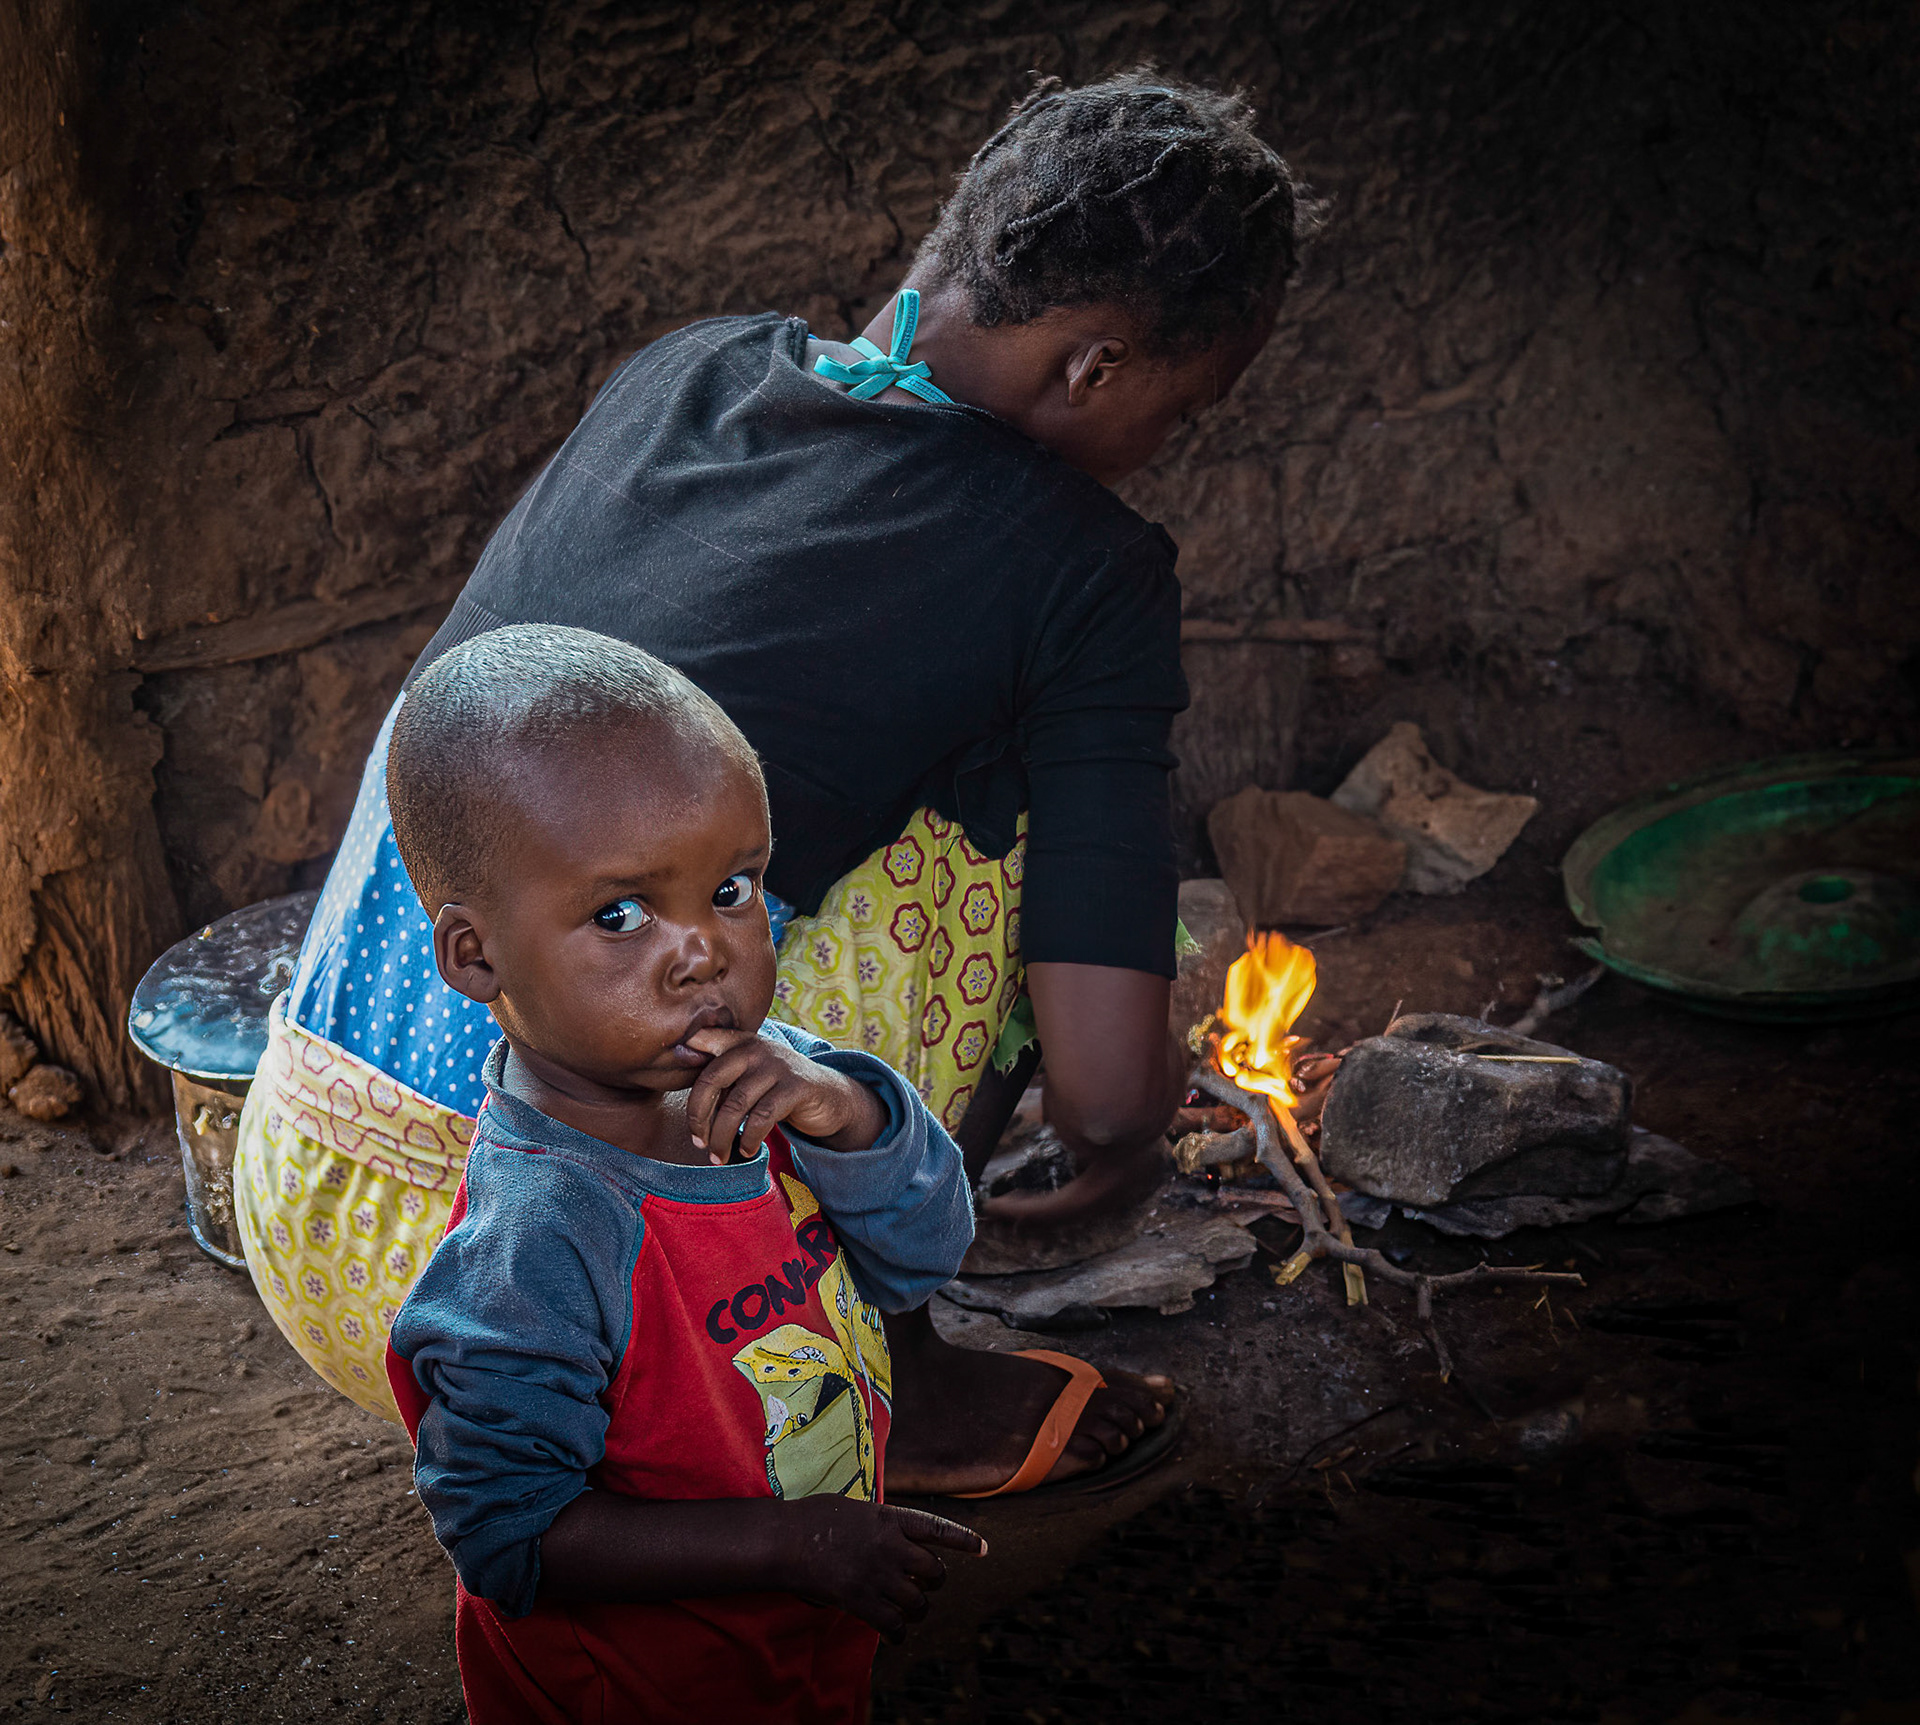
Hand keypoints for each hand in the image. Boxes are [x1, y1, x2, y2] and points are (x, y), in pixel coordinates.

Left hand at [684, 1028, 888, 1159]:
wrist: (828, 1096)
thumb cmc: (776, 1089)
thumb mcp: (748, 1075)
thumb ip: (719, 1074)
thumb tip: (682, 1078)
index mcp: (739, 1042)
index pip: (702, 1040)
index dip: (682, 1050)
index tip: (664, 1072)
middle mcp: (756, 1048)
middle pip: (712, 1079)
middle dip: (698, 1116)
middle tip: (697, 1142)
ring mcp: (777, 1066)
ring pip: (735, 1105)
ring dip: (721, 1137)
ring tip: (718, 1156)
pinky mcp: (796, 1087)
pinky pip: (762, 1117)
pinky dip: (749, 1139)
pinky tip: (746, 1150)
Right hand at [782, 1498, 985, 1640]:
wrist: (786, 1541)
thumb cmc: (814, 1518)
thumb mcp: (855, 1508)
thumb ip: (881, 1522)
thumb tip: (895, 1536)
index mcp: (889, 1519)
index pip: (936, 1528)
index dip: (962, 1539)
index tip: (983, 1548)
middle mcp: (890, 1547)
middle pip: (934, 1571)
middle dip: (935, 1581)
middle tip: (927, 1584)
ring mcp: (877, 1575)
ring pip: (917, 1603)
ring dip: (918, 1609)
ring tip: (911, 1610)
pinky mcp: (860, 1601)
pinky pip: (892, 1625)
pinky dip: (897, 1634)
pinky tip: (894, 1636)